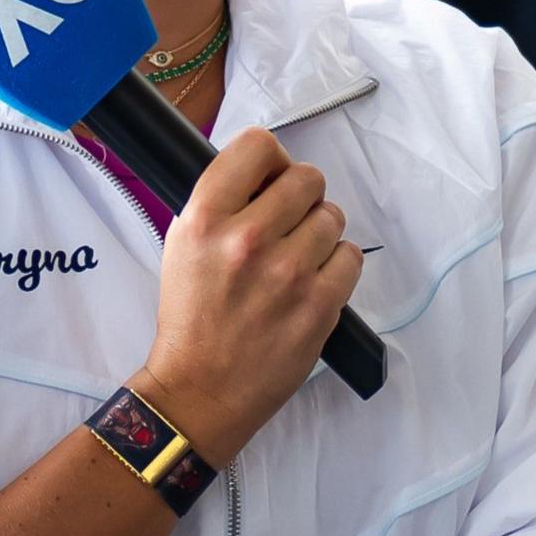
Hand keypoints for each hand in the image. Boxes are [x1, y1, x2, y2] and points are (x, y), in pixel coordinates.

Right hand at [137, 128, 363, 460]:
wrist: (200, 389)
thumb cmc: (192, 316)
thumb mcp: (184, 244)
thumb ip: (223, 200)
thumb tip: (268, 172)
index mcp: (205, 219)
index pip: (258, 146)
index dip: (270, 160)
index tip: (269, 180)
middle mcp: (247, 239)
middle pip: (307, 178)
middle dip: (301, 197)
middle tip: (286, 224)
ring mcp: (288, 272)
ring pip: (332, 216)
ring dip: (319, 233)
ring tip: (295, 260)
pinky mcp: (320, 304)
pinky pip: (351, 255)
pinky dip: (337, 266)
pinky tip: (312, 283)